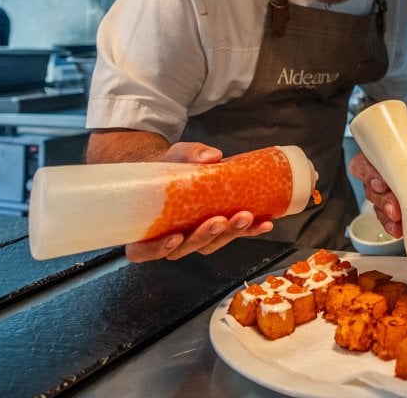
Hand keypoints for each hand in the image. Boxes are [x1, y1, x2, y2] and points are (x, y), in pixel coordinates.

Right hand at [123, 142, 274, 262]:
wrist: (184, 166)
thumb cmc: (170, 165)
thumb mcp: (175, 156)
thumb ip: (189, 154)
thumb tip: (211, 156)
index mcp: (147, 227)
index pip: (142, 251)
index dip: (157, 249)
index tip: (174, 237)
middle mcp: (170, 237)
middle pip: (183, 249)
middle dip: (204, 237)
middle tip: (220, 221)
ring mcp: (195, 236)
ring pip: (209, 246)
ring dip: (229, 235)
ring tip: (245, 217)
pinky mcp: (218, 229)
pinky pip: (231, 235)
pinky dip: (249, 230)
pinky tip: (264, 223)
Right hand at [348, 140, 406, 237]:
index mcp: (383, 158)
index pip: (363, 165)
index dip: (368, 176)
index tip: (382, 185)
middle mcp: (381, 176)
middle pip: (370, 190)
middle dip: (382, 201)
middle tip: (394, 207)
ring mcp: (388, 194)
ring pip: (378, 207)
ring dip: (386, 216)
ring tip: (397, 220)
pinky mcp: (397, 209)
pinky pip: (388, 220)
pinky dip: (392, 226)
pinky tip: (399, 229)